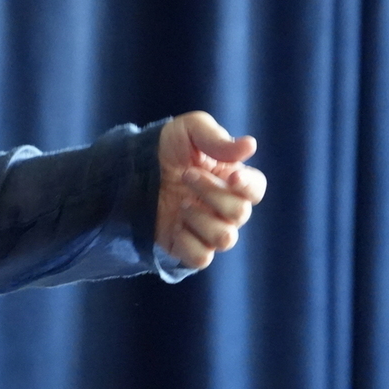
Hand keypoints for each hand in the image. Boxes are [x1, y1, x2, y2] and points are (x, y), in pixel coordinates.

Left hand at [155, 111, 265, 269]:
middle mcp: (224, 207)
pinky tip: (176, 224)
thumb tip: (251, 145)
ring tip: (182, 202)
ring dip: (202, 219)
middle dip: (212, 193)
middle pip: (240, 213)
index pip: (256, 189)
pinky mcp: (187, 246)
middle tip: (186, 175)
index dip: (248, 185)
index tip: (231, 176)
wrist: (132, 168)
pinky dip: (189, 242)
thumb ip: (218, 138)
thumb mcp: (189, 130)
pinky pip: (201, 258)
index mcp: (231, 180)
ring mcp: (207, 229)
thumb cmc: (166, 147)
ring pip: (225, 239)